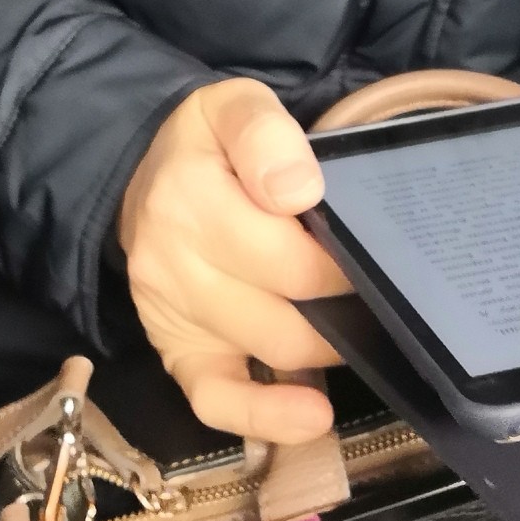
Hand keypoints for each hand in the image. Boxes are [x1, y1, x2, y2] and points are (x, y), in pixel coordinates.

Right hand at [119, 78, 350, 443]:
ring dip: (324, 348)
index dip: (343, 263)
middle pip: (284, 311)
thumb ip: (266, 135)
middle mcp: (174, 263)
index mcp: (191, 198)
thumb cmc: (204, 145)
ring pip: (265, 351)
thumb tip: (299, 191)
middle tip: (379, 293)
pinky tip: (312, 415)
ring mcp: (173, 314)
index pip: (287, 255)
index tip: (374, 256)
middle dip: (343, 306)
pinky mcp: (175, 352)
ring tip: (358, 329)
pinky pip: (215, 401)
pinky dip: (266, 416)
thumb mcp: (232, 105)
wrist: (140, 175)